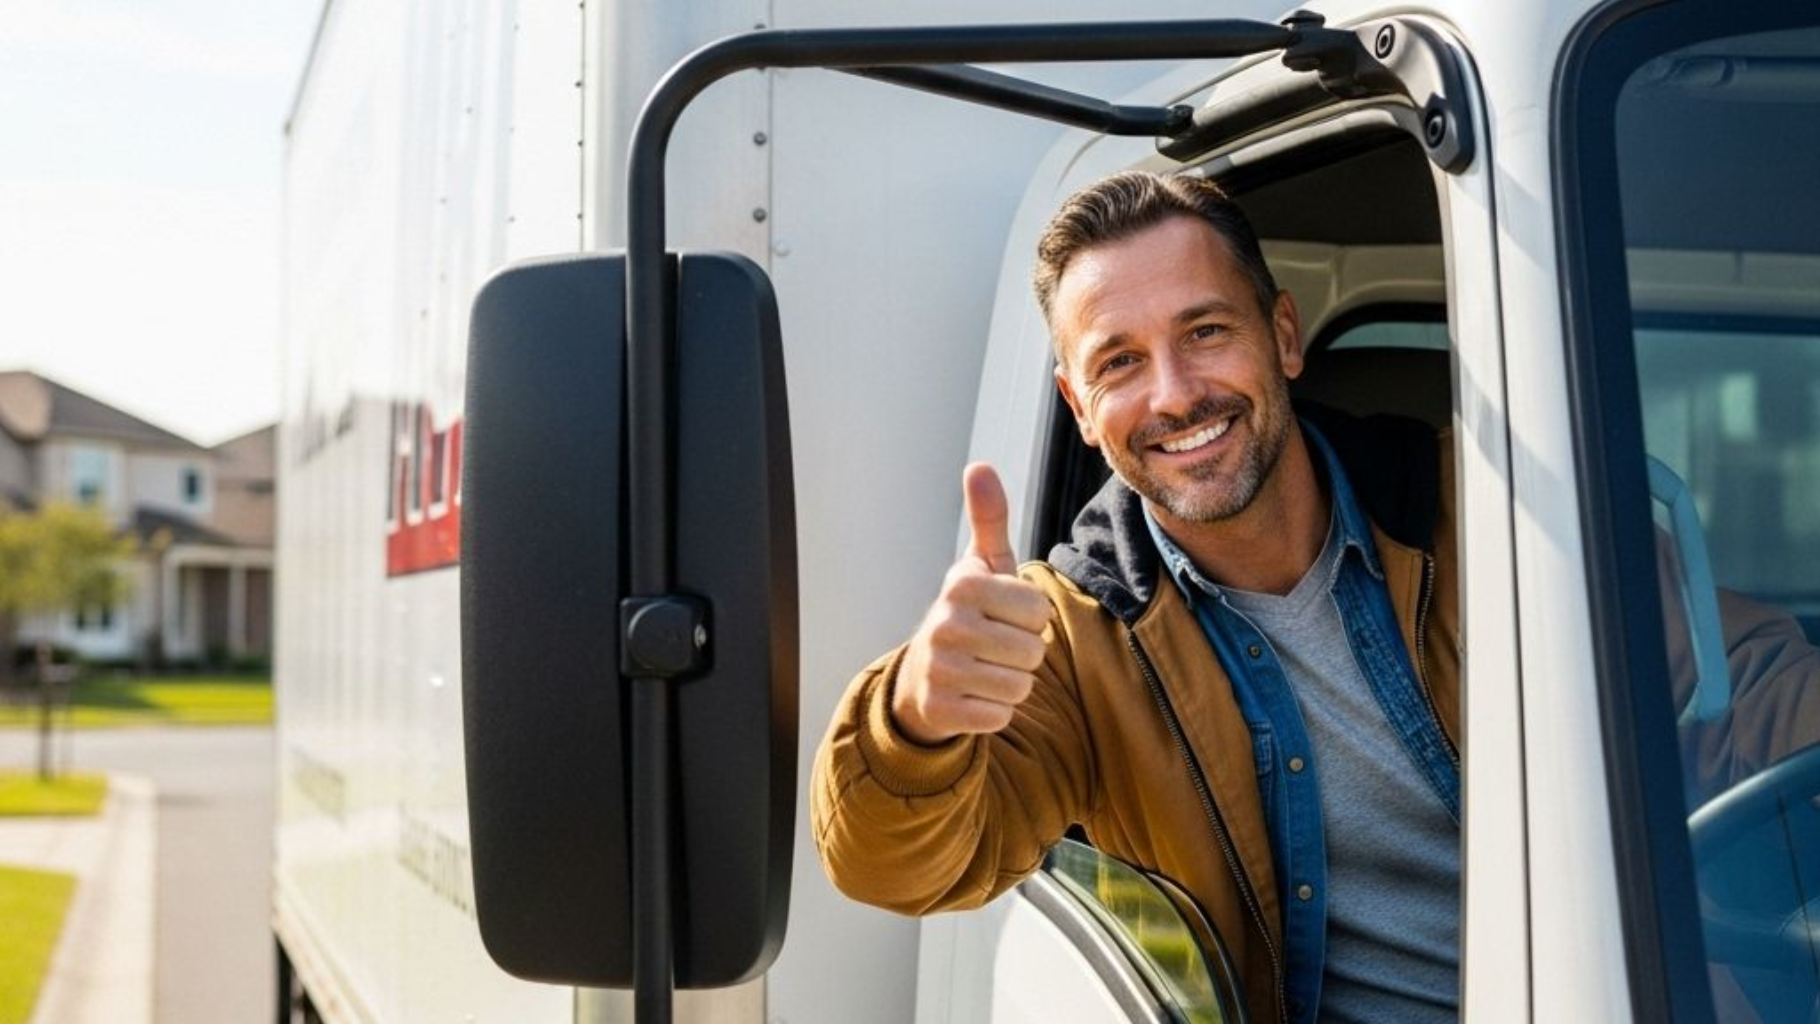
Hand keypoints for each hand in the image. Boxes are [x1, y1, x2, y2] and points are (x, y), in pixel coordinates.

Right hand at [893, 463, 1050, 743]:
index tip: (1003, 615)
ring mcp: (939, 668)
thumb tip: (979, 466)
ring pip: (1020, 685)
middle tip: (994, 647)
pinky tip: (973, 695)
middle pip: (1033, 650)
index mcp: (962, 584)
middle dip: (1023, 653)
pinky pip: (1000, 716)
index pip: (1039, 609)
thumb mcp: (981, 566)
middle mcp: (945, 623)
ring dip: (1011, 682)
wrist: (922, 676)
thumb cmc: (968, 614)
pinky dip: (995, 711)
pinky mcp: (940, 709)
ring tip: (985, 669)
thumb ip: (989, 517)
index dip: (1030, 617)